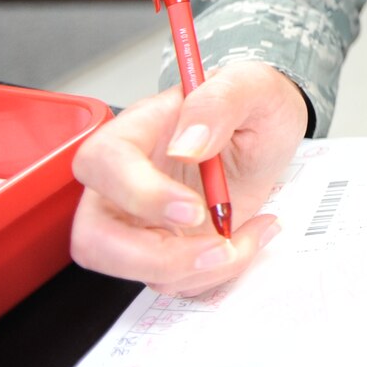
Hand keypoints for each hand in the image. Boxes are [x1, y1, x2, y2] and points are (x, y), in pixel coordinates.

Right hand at [69, 59, 308, 296]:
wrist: (272, 131)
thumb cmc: (255, 103)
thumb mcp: (254, 86)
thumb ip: (220, 101)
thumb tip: (187, 144)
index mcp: (137, 129)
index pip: (103, 164)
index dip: (139, 194)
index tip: (194, 208)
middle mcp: (125, 180)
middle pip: (94, 237)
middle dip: (156, 257)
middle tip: (219, 246)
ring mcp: (139, 219)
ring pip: (132, 269)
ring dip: (195, 270)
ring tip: (249, 237)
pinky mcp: (163, 245)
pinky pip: (170, 280)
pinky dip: (213, 274)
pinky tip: (249, 238)